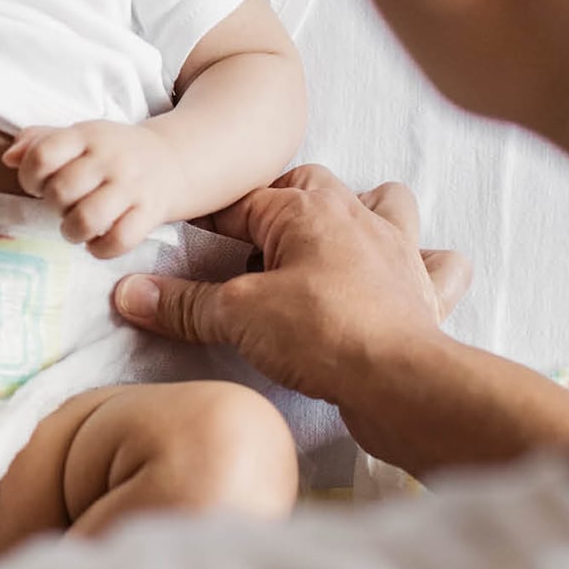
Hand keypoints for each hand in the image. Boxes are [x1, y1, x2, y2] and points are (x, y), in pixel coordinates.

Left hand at [4, 121, 183, 256]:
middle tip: (62, 207)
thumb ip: (40, 141)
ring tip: (74, 228)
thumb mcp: (79, 137)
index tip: (37, 185)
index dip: (29, 176)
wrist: (173, 160)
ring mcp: (132, 186)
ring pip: (88, 219)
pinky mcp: (150, 213)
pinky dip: (101, 249)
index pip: (42, 154)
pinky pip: (119, 241)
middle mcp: (110, 158)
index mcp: (87, 135)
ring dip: (72, 231)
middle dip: (53, 206)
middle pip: (61, 191)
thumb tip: (9, 158)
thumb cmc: (112, 152)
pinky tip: (98, 242)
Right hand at [111, 164, 471, 408]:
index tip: (182, 241)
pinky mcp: (424, 292)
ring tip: (332, 242)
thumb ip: (184, 302)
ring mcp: (398, 252)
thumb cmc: (323, 334)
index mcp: (307, 209)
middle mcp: (357, 217)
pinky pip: (440, 264)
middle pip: (312, 186)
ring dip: (365, 211)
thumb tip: (128, 291)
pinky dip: (428, 265)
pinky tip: (408, 276)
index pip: (241, 201)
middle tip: (250, 242)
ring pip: (388, 203)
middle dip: (281, 203)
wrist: (403, 382)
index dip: (207, 221)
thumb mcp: (238, 315)